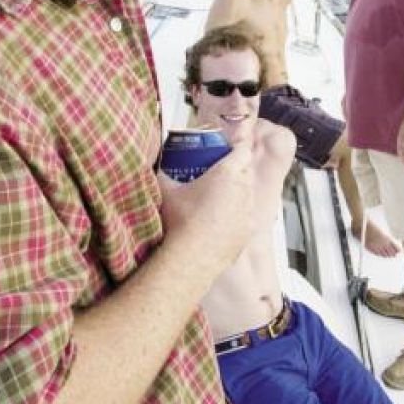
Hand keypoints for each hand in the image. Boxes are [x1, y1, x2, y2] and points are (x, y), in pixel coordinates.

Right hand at [157, 139, 253, 280]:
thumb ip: (163, 173)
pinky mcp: (248, 232)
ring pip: (249, 194)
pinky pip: (247, 217)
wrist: (190, 258)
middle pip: (247, 171)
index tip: (232, 147)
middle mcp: (244, 189)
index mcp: (227, 173)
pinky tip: (221, 222)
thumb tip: (155, 165)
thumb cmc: (180, 220)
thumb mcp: (166, 191)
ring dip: (238, 193)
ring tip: (219, 199)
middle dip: (236, 170)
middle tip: (219, 174)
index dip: (239, 146)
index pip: (243, 150)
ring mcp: (249, 212)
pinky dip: (238, 216)